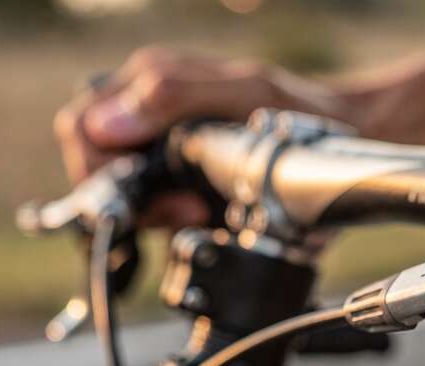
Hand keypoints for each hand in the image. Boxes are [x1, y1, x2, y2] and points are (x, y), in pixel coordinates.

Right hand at [53, 46, 348, 226]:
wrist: (342, 139)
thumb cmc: (298, 111)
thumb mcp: (247, 94)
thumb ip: (175, 95)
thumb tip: (107, 124)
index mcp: (151, 83)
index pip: (82, 127)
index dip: (102, 167)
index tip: (153, 189)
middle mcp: (148, 116)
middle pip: (95, 167)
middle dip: (133, 198)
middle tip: (184, 210)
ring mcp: (162, 151)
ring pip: (122, 196)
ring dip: (156, 215)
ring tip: (202, 213)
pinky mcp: (180, 184)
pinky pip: (151, 213)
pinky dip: (172, 224)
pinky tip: (204, 218)